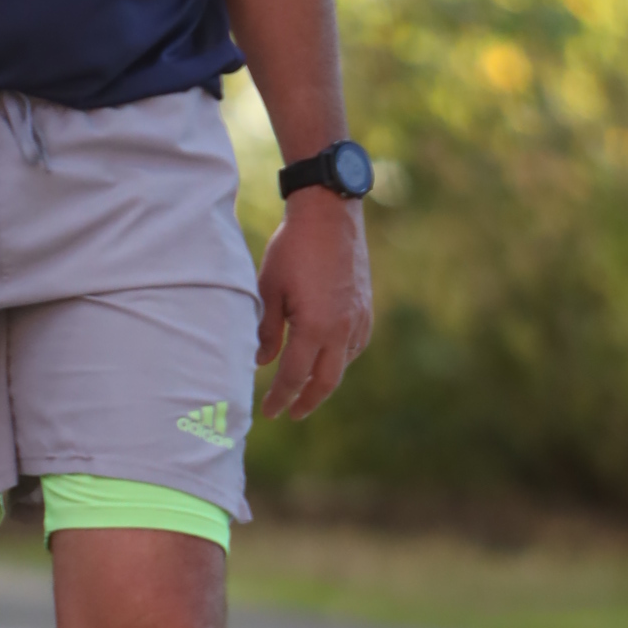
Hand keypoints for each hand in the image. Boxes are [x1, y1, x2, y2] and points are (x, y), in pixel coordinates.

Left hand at [254, 193, 372, 420]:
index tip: (268, 412)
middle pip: (325, 382)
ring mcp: (358, 318)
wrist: (330, 214)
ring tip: (306, 388)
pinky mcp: (365, 307)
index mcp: (314, 327)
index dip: (279, 398)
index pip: (294, 377)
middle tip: (291, 413)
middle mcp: (341, 329)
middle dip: (307, 402)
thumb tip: (261, 362)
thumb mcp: (268, 289)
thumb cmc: (293, 249)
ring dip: (324, 381)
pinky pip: (355, 345)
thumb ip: (265, 330)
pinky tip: (327, 357)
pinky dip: (339, 359)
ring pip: (343, 365)